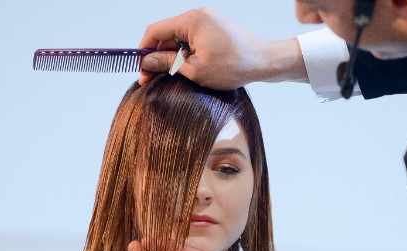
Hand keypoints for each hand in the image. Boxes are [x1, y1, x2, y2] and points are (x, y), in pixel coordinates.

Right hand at [138, 7, 306, 88]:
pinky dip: (186, 53)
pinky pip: (192, 39)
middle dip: (158, 57)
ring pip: (179, 38)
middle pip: (166, 34)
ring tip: (174, 77)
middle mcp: (198, 15)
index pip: (155, 31)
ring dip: (173, 57)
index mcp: (191, 20)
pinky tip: (187, 69)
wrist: (265, 62)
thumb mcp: (195, 70)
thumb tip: (147, 63)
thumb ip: (167, 64)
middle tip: (153, 80)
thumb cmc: (235, 66)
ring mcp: (207, 20)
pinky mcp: (214, 28)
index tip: (141, 71)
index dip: (144, 52)